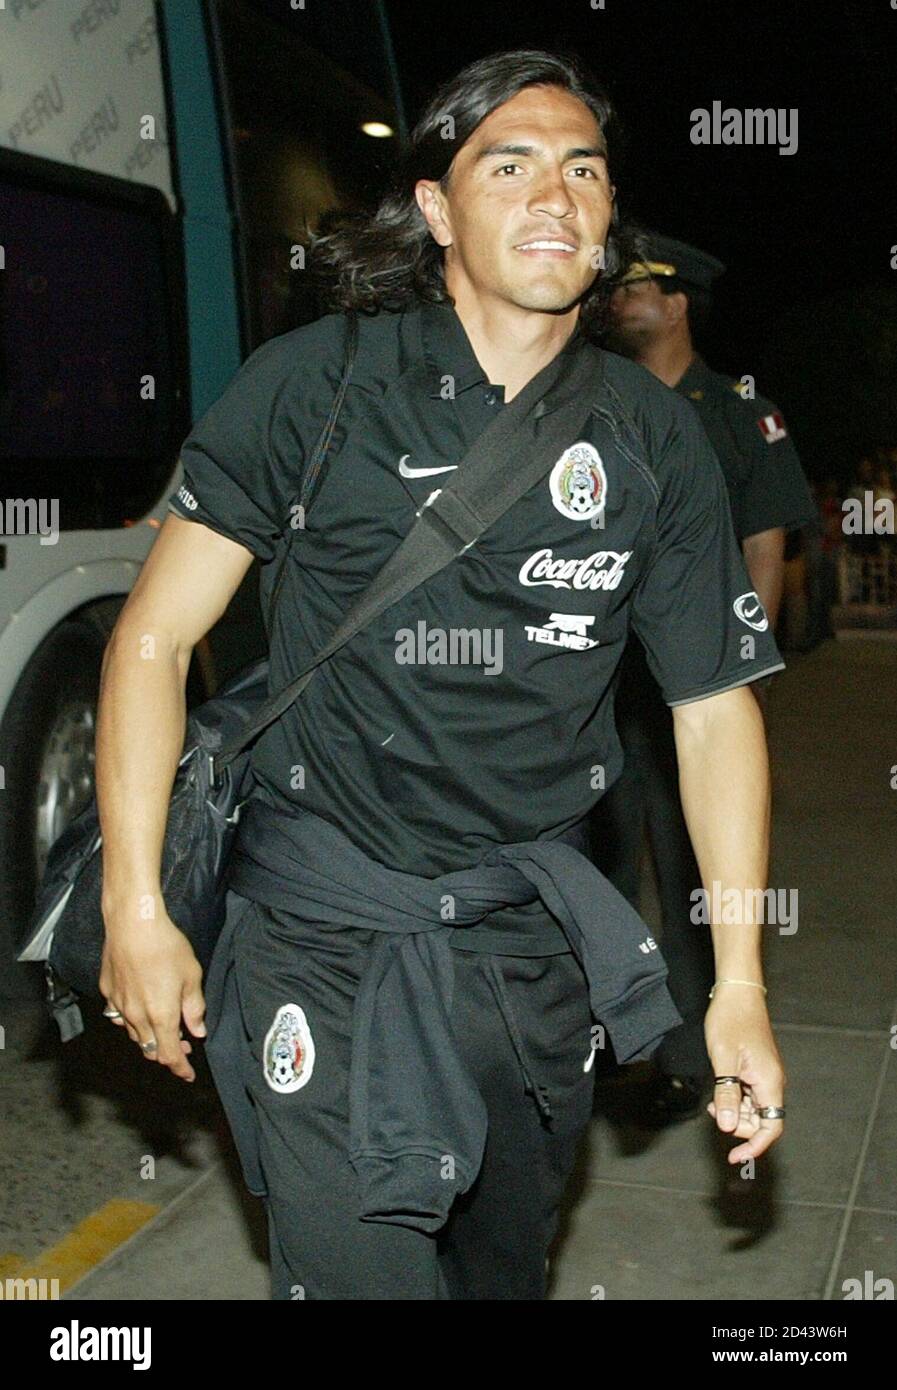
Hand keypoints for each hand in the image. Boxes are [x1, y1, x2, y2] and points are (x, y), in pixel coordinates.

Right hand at [99, 907, 206, 1081]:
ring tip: (165, 1026)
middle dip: (167, 1052)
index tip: (188, 1074)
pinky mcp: (107, 991)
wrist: (133, 924)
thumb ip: (194, 1008)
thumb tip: (197, 1031)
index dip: (180, 1068)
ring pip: (134, 1035)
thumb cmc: (166, 947)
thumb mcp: (192, 976)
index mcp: (161, 1016)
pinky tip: (140, 1010)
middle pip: (150, 1049)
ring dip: (150, 1038)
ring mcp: (119, 1005)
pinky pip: (119, 1016)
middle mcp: (137, 1017)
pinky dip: (132, 1021)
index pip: (169, 1055)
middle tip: (184, 1044)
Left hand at [704, 984, 785, 1162]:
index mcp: (770, 1083)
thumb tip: (726, 1126)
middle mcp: (772, 1082)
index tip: (734, 1157)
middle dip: (737, 1124)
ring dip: (733, 1112)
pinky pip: (748, 1095)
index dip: (754, 1146)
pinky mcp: (757, 1069)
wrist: (737, 994)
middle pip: (760, 1122)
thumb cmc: (730, 1021)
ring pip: (753, 1110)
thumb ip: (726, 1094)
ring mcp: (765, 1076)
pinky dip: (734, 1099)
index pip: (771, 1128)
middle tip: (713, 1110)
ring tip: (712, 1100)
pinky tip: (718, 1092)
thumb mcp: (723, 1060)